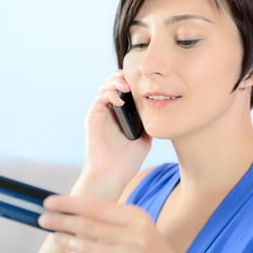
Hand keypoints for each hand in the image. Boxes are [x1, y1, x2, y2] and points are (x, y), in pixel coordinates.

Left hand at [39, 195, 195, 252]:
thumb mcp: (144, 230)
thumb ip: (117, 221)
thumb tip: (81, 212)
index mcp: (138, 217)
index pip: (95, 206)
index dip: (69, 202)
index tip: (51, 201)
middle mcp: (133, 235)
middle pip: (87, 224)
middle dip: (61, 220)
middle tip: (43, 217)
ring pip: (85, 244)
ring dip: (65, 239)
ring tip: (53, 234)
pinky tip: (69, 250)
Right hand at [80, 70, 150, 198]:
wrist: (112, 175)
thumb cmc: (127, 161)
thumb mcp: (145, 138)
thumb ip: (148, 122)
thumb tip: (159, 107)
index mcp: (121, 114)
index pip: (125, 89)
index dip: (133, 81)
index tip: (146, 82)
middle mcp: (110, 111)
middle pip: (114, 83)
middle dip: (124, 77)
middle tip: (136, 81)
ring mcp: (100, 113)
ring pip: (105, 86)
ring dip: (116, 82)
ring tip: (128, 87)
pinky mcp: (92, 117)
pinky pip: (100, 97)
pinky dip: (110, 94)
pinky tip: (121, 100)